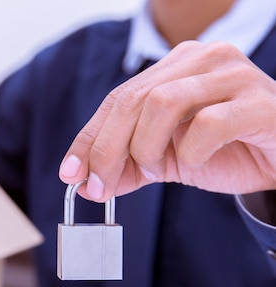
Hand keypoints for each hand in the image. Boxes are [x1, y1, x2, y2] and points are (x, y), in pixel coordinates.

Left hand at [58, 41, 275, 201]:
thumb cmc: (227, 151)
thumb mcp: (165, 160)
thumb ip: (127, 167)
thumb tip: (85, 184)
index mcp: (176, 66)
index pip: (118, 99)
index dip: (89, 138)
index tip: (69, 173)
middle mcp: (202, 59)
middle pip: (132, 100)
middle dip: (106, 149)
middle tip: (99, 186)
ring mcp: (233, 75)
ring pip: (162, 103)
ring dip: (145, 147)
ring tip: (153, 169)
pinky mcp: (258, 101)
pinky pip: (207, 123)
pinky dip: (190, 151)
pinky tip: (196, 162)